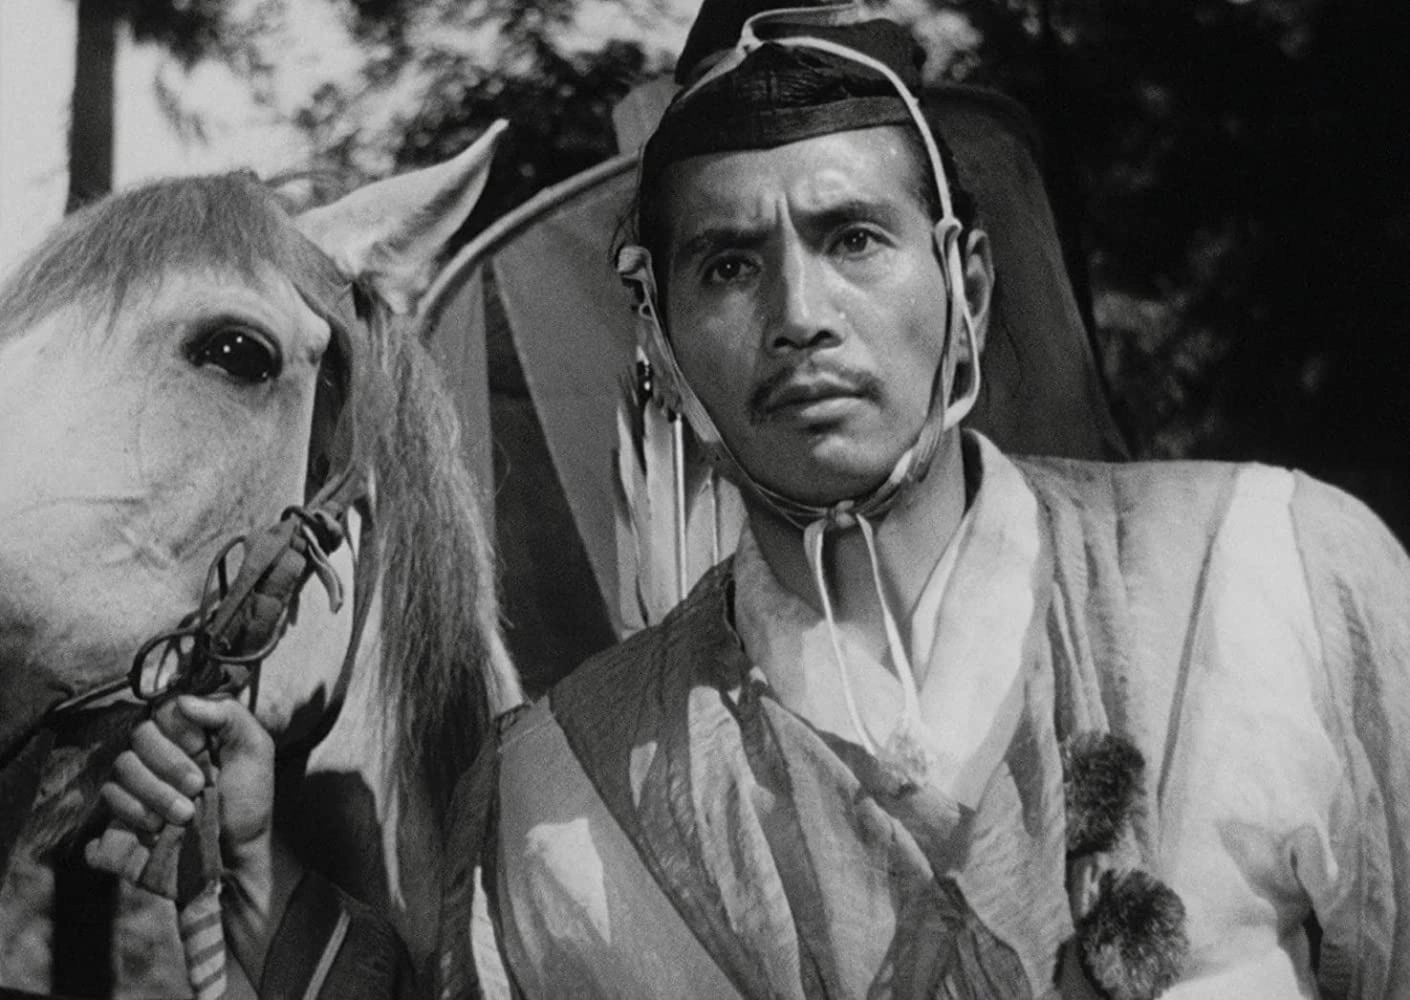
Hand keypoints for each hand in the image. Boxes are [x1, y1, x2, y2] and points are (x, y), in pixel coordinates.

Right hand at [86, 695, 274, 882]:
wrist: (233, 863)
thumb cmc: (248, 806)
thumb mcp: (255, 753)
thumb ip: (230, 716)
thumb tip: (183, 700)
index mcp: (186, 739)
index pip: (161, 713)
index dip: (177, 729)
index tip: (200, 746)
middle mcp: (155, 762)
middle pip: (136, 741)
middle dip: (167, 766)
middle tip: (196, 789)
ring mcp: (135, 794)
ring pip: (118, 776)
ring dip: (152, 798)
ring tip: (183, 818)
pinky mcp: (118, 826)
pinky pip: (103, 814)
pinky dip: (127, 823)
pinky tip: (154, 835)